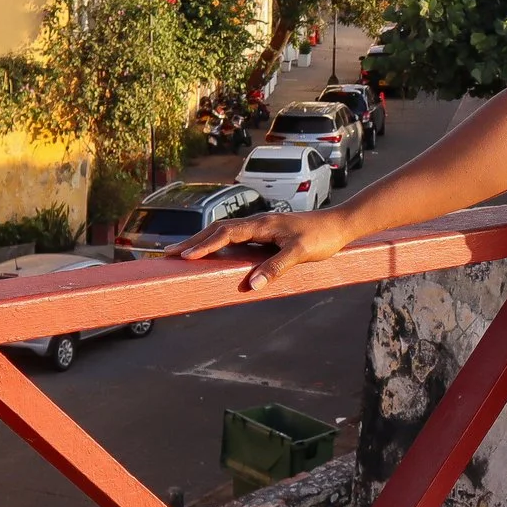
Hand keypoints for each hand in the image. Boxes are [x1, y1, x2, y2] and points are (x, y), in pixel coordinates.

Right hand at [173, 207, 359, 291]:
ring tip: (182, 253)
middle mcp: (257, 223)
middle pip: (217, 229)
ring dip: (202, 241)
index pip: (226, 233)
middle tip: (167, 254)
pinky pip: (235, 237)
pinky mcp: (265, 233)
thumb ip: (276, 267)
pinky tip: (212, 252)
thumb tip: (254, 284)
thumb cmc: (322, 237)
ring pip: (224, 232)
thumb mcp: (300, 253)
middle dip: (192, 242)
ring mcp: (260, 227)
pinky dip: (217, 243)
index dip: (204, 245)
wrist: (339, 225)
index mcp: (262, 224)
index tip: (183, 256)